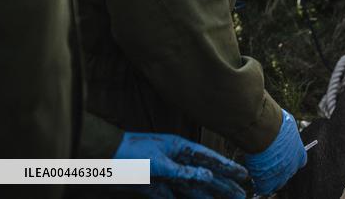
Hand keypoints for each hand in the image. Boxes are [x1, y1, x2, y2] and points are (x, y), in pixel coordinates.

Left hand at [114, 132, 247, 198]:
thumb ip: (184, 172)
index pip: (210, 160)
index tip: (243, 175)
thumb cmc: (130, 153)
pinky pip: (173, 196)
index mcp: (181, 149)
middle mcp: (176, 162)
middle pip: (205, 176)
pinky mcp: (153, 186)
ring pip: (193, 188)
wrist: (101, 159)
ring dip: (208, 196)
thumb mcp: (158, 162)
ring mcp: (165, 175)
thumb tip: (208, 178)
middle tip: (240, 195)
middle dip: (223, 186)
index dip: (227, 168)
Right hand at [245, 110, 306, 194]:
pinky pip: (264, 188)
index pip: (300, 162)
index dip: (291, 161)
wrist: (265, 129)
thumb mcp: (287, 125)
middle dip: (280, 171)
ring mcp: (280, 174)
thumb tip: (283, 131)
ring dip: (269, 178)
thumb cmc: (275, 122)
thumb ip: (287, 134)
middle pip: (288, 174)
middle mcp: (292, 166)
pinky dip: (259, 184)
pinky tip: (254, 176)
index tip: (283, 157)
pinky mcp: (267, 180)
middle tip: (269, 165)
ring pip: (276, 184)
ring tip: (260, 171)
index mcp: (299, 153)